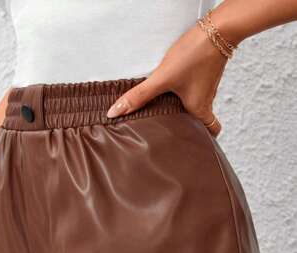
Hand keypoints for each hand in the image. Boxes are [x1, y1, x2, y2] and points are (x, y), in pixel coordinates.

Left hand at [106, 22, 227, 136]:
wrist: (218, 28)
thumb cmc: (195, 56)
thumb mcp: (162, 79)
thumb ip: (139, 96)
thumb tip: (115, 113)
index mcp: (200, 109)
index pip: (210, 131)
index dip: (203, 139)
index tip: (188, 143)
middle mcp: (206, 99)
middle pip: (201, 120)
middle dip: (188, 126)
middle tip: (170, 129)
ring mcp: (207, 84)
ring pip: (198, 102)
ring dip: (185, 107)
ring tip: (165, 109)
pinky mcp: (205, 70)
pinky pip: (196, 86)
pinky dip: (186, 90)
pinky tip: (171, 85)